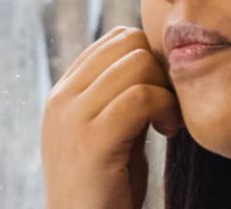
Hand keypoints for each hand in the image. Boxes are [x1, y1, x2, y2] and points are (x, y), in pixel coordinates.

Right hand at [43, 26, 183, 208]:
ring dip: (165, 90)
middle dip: (160, 69)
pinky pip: (142, 97)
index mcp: (64, 93)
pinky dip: (166, 109)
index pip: (115, 39)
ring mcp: (73, 117)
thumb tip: (153, 62)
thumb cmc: (105, 191)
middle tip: (168, 107)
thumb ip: (119, 98)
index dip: (150, 59)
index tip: (160, 95)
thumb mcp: (108, 133)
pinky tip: (168, 132)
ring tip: (167, 122)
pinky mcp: (93, 140)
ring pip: (138, 63)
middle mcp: (62, 98)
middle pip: (129, 42)